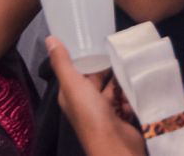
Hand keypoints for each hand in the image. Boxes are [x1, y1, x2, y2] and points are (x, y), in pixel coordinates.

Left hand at [46, 37, 144, 154]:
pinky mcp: (121, 117)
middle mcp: (86, 103)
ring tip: (129, 67)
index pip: (76, 72)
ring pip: (113, 89)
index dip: (83, 58)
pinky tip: (133, 88)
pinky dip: (129, 95)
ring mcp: (104, 111)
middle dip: (106, 68)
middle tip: (118, 51)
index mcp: (71, 95)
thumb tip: (49, 38)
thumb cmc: (90, 114)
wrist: (115, 144)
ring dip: (120, 81)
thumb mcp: (72, 84)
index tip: (95, 41)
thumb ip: (62, 63)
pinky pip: (125, 100)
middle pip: (96, 79)